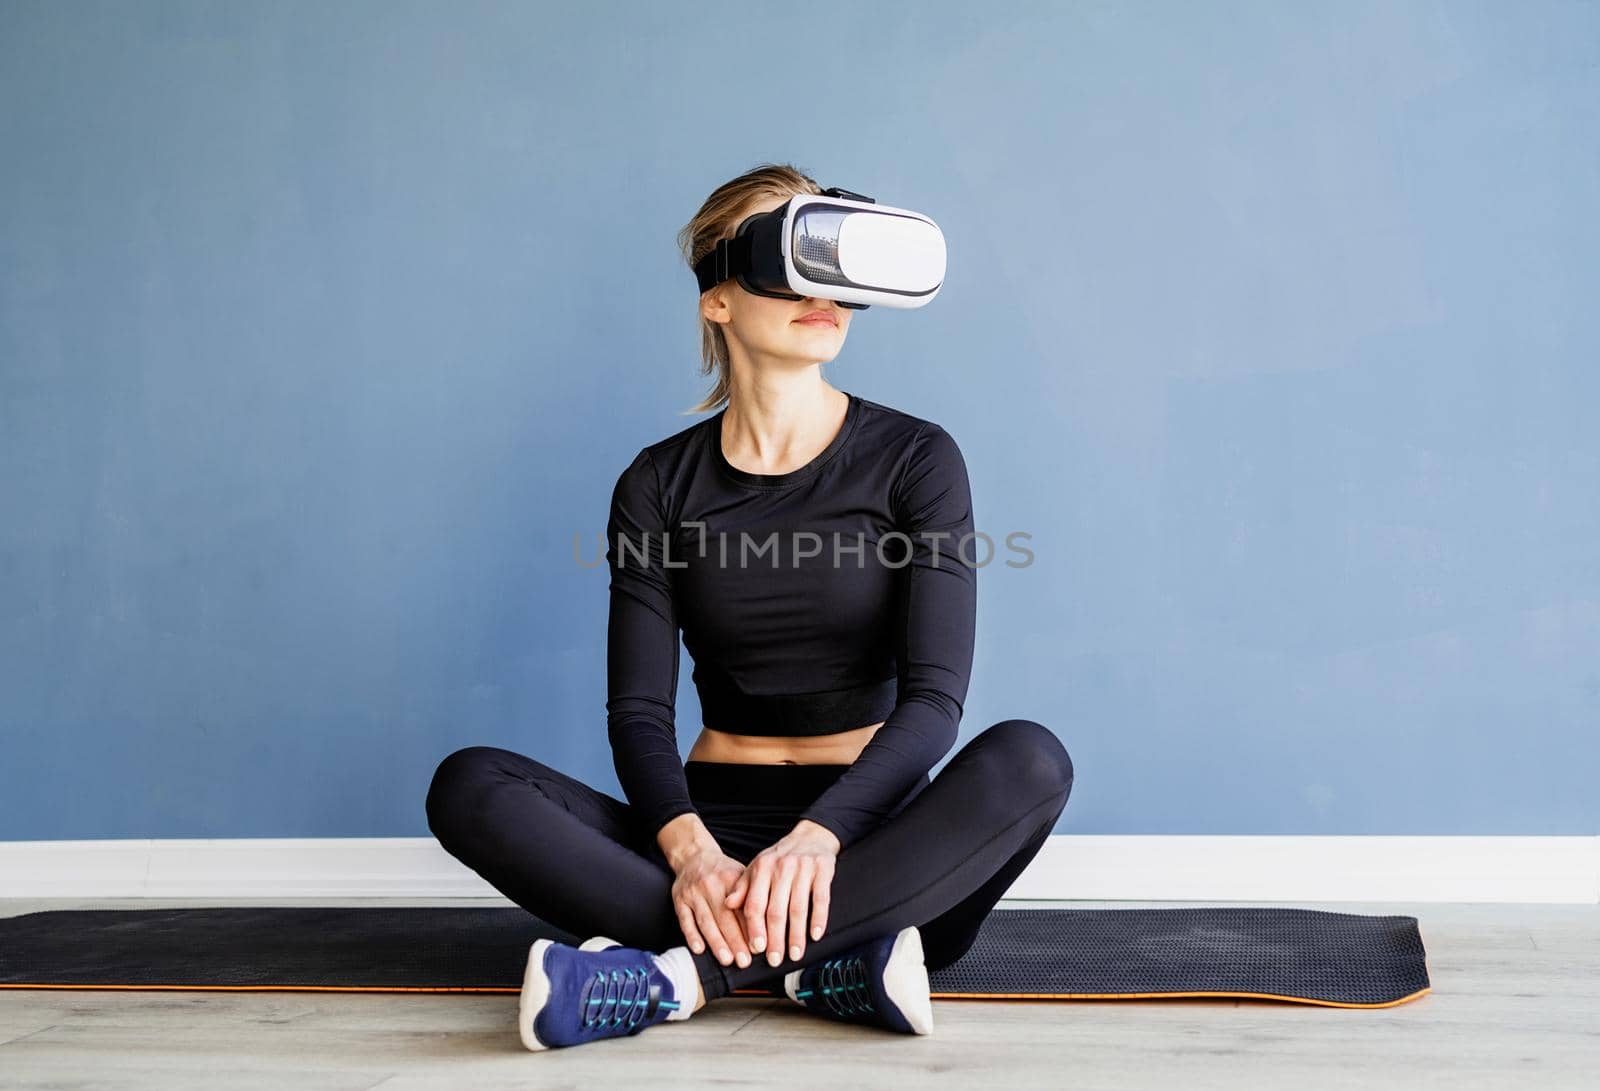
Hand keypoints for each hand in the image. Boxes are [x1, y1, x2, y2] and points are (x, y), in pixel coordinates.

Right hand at [669, 846, 754, 968]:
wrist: (694, 856)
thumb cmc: (722, 871)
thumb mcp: (740, 875)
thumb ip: (750, 897)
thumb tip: (765, 928)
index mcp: (730, 878)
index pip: (742, 907)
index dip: (751, 928)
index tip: (758, 946)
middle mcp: (711, 885)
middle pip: (724, 916)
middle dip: (735, 941)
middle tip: (744, 960)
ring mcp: (694, 893)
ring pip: (706, 921)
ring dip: (716, 942)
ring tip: (726, 959)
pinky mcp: (679, 900)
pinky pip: (685, 920)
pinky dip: (692, 936)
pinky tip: (699, 949)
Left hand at [724, 820, 839, 967]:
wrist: (811, 836)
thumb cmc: (780, 858)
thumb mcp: (757, 868)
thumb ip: (741, 887)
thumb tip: (727, 905)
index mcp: (762, 869)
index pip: (755, 903)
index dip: (755, 928)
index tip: (756, 949)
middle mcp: (782, 868)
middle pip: (776, 910)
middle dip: (775, 939)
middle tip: (775, 960)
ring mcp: (804, 869)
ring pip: (798, 908)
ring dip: (796, 934)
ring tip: (794, 954)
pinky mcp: (823, 871)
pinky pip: (821, 898)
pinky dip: (818, 918)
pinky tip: (816, 935)